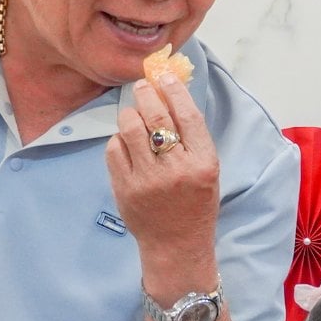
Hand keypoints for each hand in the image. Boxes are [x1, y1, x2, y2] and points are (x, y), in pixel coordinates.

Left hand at [108, 73, 219, 280]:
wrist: (177, 245)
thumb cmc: (195, 203)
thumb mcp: (206, 169)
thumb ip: (191, 137)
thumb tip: (170, 95)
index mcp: (203, 163)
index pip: (188, 115)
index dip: (174, 90)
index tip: (165, 76)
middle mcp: (176, 170)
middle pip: (156, 117)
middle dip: (146, 94)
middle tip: (142, 86)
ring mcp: (148, 180)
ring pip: (130, 129)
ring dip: (130, 115)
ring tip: (134, 116)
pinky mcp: (125, 188)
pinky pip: (114, 149)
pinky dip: (119, 140)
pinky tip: (126, 143)